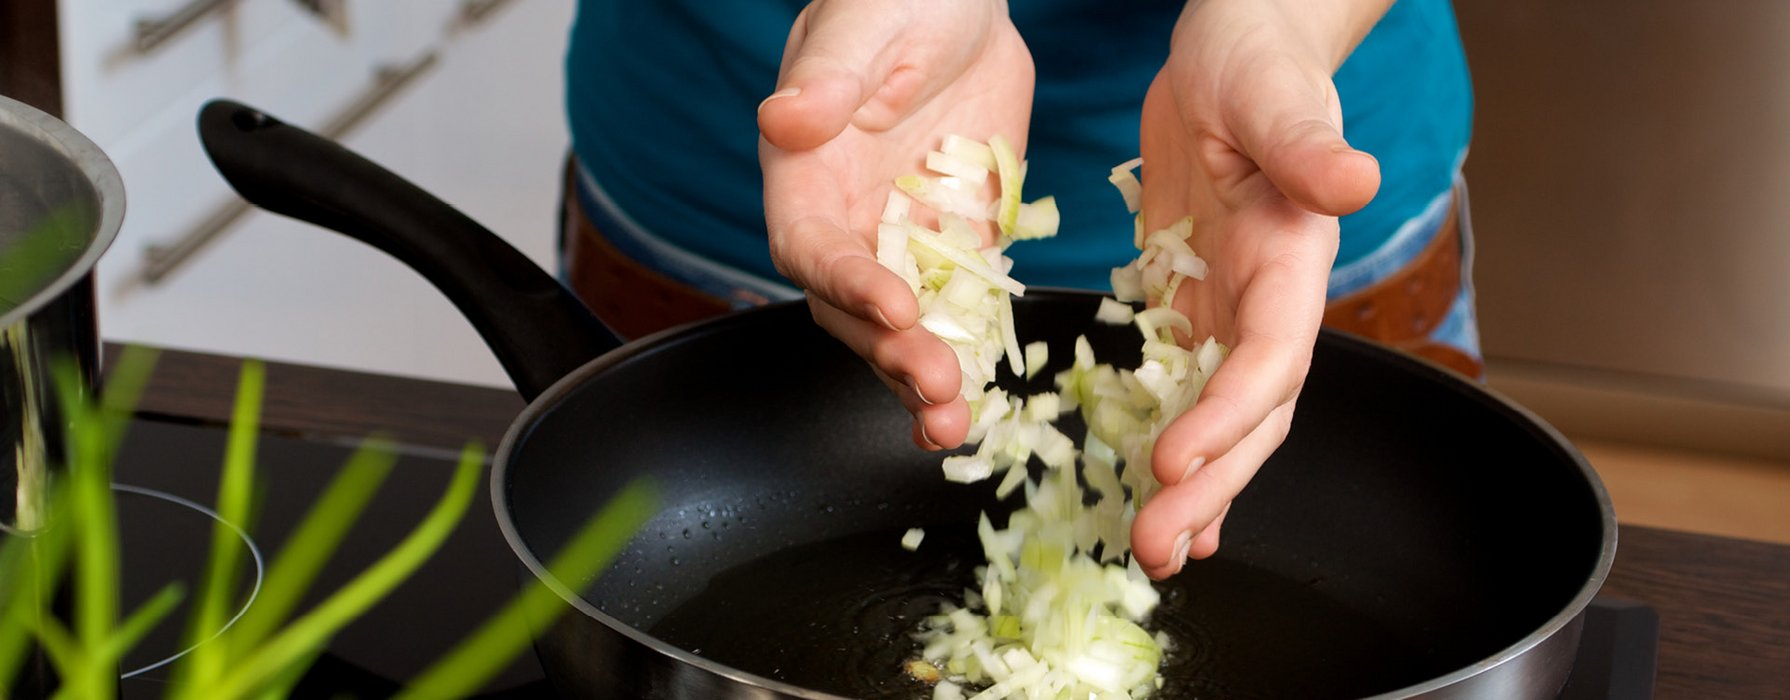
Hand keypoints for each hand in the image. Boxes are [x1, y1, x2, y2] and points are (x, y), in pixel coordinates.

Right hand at [759, 0, 1032, 450]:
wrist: (961, 2)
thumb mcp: (863, 26)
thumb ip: (828, 77)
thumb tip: (786, 119)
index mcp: (807, 176)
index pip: (812, 247)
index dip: (846, 284)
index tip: (895, 306)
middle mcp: (848, 224)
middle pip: (852, 312)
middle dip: (890, 356)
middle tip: (937, 390)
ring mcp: (905, 244)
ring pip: (902, 331)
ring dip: (923, 380)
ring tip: (954, 421)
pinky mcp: (961, 250)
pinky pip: (962, 317)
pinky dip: (972, 361)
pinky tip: (986, 404)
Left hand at [1128, 0, 1384, 578]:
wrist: (1233, 55)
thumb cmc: (1256, 61)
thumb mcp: (1273, 96)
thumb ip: (1307, 144)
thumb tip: (1354, 182)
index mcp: (1293, 260)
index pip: (1270, 357)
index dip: (1228, 415)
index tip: (1175, 459)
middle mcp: (1267, 301)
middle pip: (1250, 415)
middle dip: (1210, 486)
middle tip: (1156, 548)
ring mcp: (1227, 310)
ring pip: (1218, 420)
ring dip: (1191, 488)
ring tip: (1154, 550)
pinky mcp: (1188, 306)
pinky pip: (1179, 389)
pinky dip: (1169, 445)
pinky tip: (1149, 496)